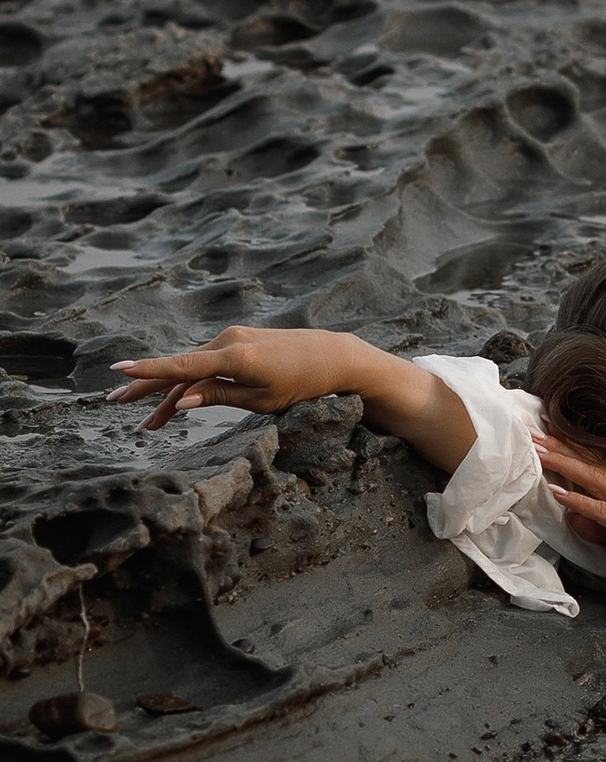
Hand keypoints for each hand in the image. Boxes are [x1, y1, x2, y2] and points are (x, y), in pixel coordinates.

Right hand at [113, 326, 375, 430]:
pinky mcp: (239, 340)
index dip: (148, 371)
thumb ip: (220, 396)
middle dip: (147, 387)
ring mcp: (233, 338)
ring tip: (149, 423)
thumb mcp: (262, 400)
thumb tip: (183, 401)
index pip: (183, 366)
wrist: (333, 356)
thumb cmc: (302, 384)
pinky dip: (192, 382)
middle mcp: (229, 342)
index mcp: (235, 358)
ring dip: (172, 394)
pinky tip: (178, 401)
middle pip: (180, 369)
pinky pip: (208, 363)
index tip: (119, 370)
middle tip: (114, 401)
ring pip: (193, 369)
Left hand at [535, 435, 605, 599]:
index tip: (546, 432)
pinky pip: (602, 511)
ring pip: (593, 478)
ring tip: (539, 452)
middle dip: (559, 446)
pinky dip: (580, 501)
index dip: (570, 446)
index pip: (596, 462)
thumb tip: (571, 515)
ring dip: (564, 464)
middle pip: (590, 462)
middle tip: (532, 431)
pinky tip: (560, 493)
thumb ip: (597, 523)